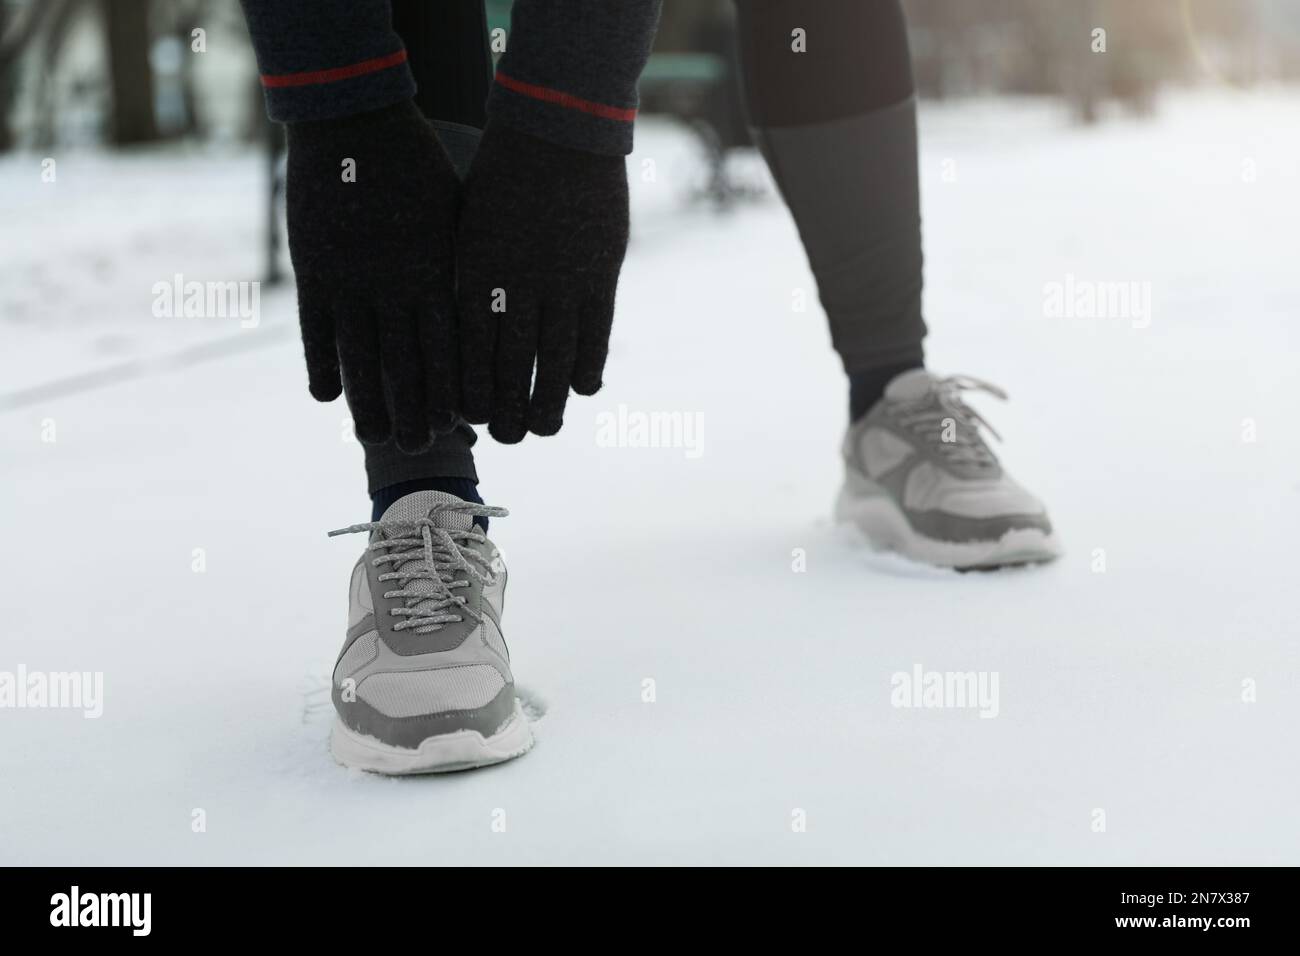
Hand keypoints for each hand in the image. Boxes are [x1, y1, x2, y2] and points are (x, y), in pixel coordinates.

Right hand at [286, 101, 460, 451]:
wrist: (354, 119)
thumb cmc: (417, 164)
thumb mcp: (454, 214)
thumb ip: (460, 263)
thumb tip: (484, 302)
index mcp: (434, 273)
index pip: (449, 349)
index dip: (453, 389)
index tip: (461, 424)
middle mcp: (395, 287)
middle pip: (407, 366)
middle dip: (416, 411)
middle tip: (421, 449)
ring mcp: (350, 283)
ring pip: (360, 359)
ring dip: (368, 403)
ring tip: (375, 438)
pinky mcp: (312, 271)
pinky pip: (316, 332)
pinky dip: (320, 366)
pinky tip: (325, 398)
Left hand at [455, 122, 629, 442]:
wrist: (555, 128)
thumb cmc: (503, 173)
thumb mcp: (470, 224)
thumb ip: (471, 277)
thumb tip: (468, 325)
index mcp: (472, 275)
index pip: (467, 355)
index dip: (469, 393)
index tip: (469, 418)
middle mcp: (513, 289)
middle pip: (506, 372)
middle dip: (505, 414)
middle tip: (507, 439)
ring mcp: (560, 286)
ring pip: (551, 366)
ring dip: (546, 406)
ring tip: (544, 430)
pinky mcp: (599, 277)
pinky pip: (593, 340)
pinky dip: (586, 371)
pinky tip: (582, 390)